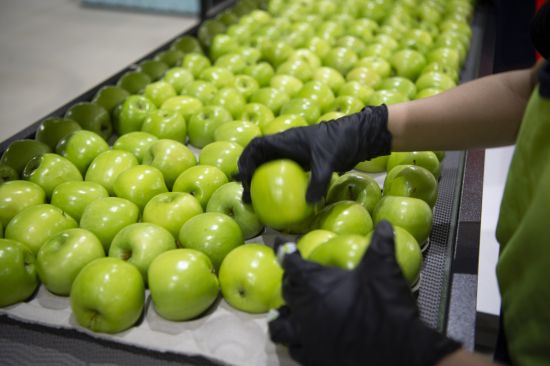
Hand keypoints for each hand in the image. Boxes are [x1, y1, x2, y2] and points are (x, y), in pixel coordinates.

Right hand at [237, 105, 391, 202]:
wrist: (358, 134)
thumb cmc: (341, 141)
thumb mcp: (328, 161)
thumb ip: (318, 181)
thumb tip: (309, 202)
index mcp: (286, 139)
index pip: (257, 146)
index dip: (246, 160)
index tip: (245, 179)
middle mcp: (286, 145)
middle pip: (259, 157)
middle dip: (248, 174)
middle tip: (247, 195)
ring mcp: (295, 152)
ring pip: (270, 164)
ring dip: (261, 179)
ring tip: (258, 200)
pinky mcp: (304, 160)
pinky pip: (285, 171)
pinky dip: (278, 183)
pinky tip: (283, 200)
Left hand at [269, 221, 460, 365]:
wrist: (398, 351)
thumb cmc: (386, 306)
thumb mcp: (384, 270)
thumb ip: (380, 244)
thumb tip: (384, 224)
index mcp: (316, 285)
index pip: (291, 264)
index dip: (285, 251)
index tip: (281, 245)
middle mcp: (305, 311)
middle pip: (285, 292)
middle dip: (289, 283)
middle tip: (294, 278)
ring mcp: (307, 338)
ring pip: (281, 327)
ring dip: (282, 318)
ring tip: (285, 315)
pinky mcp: (315, 359)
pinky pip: (295, 350)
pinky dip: (296, 342)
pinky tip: (303, 340)